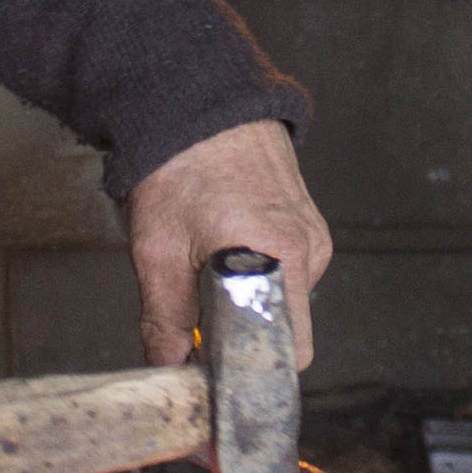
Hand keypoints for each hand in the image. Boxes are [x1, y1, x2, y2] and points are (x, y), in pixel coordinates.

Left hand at [124, 120, 330, 369]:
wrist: (197, 103)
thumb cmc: (181, 165)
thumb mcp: (160, 251)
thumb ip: (165, 319)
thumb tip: (167, 368)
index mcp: (286, 256)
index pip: (291, 348)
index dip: (252, 366)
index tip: (218, 369)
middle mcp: (310, 247)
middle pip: (287, 325)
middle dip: (244, 332)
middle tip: (199, 313)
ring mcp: (311, 232)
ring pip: (283, 297)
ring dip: (248, 299)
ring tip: (208, 265)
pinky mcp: (304, 220)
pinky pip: (284, 269)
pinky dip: (255, 272)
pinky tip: (224, 245)